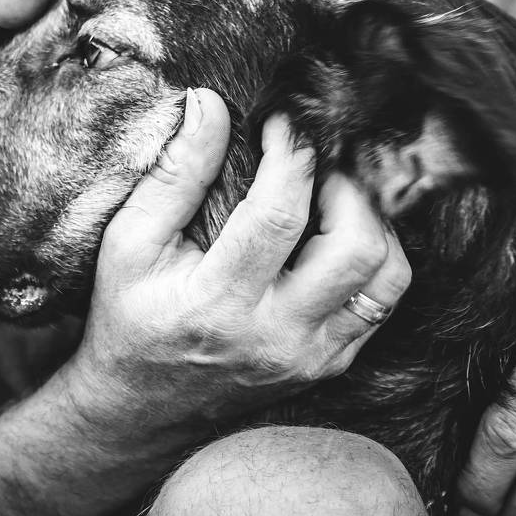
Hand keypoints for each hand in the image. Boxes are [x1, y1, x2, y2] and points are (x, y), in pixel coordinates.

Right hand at [67, 88, 411, 433]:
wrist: (137, 412)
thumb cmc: (130, 317)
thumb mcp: (128, 243)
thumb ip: (173, 173)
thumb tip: (210, 103)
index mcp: (218, 303)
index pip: (280, 214)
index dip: (291, 154)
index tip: (283, 122)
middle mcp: (276, 336)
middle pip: (355, 248)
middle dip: (347, 185)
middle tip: (320, 158)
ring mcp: (312, 356)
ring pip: (387, 277)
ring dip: (374, 220)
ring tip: (336, 192)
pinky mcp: (331, 365)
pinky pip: (383, 303)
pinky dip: (376, 257)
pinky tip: (340, 231)